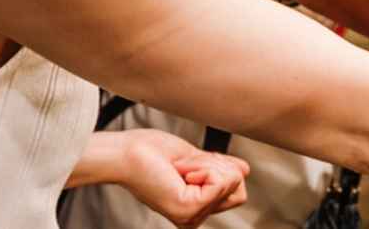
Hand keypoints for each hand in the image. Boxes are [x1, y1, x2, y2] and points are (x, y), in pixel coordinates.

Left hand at [111, 129, 249, 227]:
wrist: (123, 153)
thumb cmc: (148, 152)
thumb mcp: (194, 159)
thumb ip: (219, 168)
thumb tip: (244, 170)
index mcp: (195, 207)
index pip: (236, 190)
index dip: (221, 167)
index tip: (190, 163)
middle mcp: (194, 217)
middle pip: (240, 191)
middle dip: (219, 166)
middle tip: (186, 164)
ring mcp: (192, 216)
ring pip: (232, 181)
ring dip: (208, 163)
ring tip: (180, 167)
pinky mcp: (189, 208)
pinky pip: (220, 180)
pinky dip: (203, 166)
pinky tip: (180, 170)